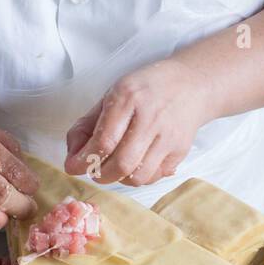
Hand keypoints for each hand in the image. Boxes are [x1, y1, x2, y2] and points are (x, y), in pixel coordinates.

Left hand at [64, 58, 216, 186]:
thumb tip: (72, 158)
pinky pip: (153, 177)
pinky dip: (138, 177)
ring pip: (138, 176)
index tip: (73, 166)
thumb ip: (88, 125)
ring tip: (115, 168)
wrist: (192, 85)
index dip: (84, 160)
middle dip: (100, 175)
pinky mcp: (180, 150)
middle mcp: (150, 117)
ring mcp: (168, 136)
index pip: (104, 141)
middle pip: (121, 163)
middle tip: (94, 171)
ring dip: (119, 180)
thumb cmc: (145, 90)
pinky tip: (135, 164)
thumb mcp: (113, 96)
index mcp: (128, 97)